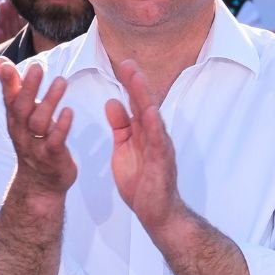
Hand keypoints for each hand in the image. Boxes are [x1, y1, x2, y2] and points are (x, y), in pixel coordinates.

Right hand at [0, 58, 75, 196]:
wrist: (39, 183)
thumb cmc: (32, 141)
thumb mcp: (20, 115)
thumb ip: (13, 87)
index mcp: (14, 120)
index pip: (8, 98)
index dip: (6, 81)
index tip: (3, 63)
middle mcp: (21, 132)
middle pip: (21, 108)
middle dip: (28, 88)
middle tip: (36, 67)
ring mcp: (36, 145)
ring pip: (38, 123)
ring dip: (49, 101)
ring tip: (61, 81)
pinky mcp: (52, 157)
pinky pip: (55, 141)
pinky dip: (61, 126)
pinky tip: (69, 111)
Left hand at [105, 60, 184, 232]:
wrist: (156, 211)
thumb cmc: (141, 181)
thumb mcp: (124, 148)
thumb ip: (121, 125)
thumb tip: (113, 102)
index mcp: (143, 131)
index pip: (136, 103)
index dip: (130, 84)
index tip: (122, 64)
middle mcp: (154, 135)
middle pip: (145, 104)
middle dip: (136, 83)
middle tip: (128, 63)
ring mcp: (160, 147)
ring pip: (152, 117)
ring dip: (144, 97)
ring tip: (137, 79)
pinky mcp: (161, 161)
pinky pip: (157, 141)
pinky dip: (153, 125)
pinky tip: (147, 112)